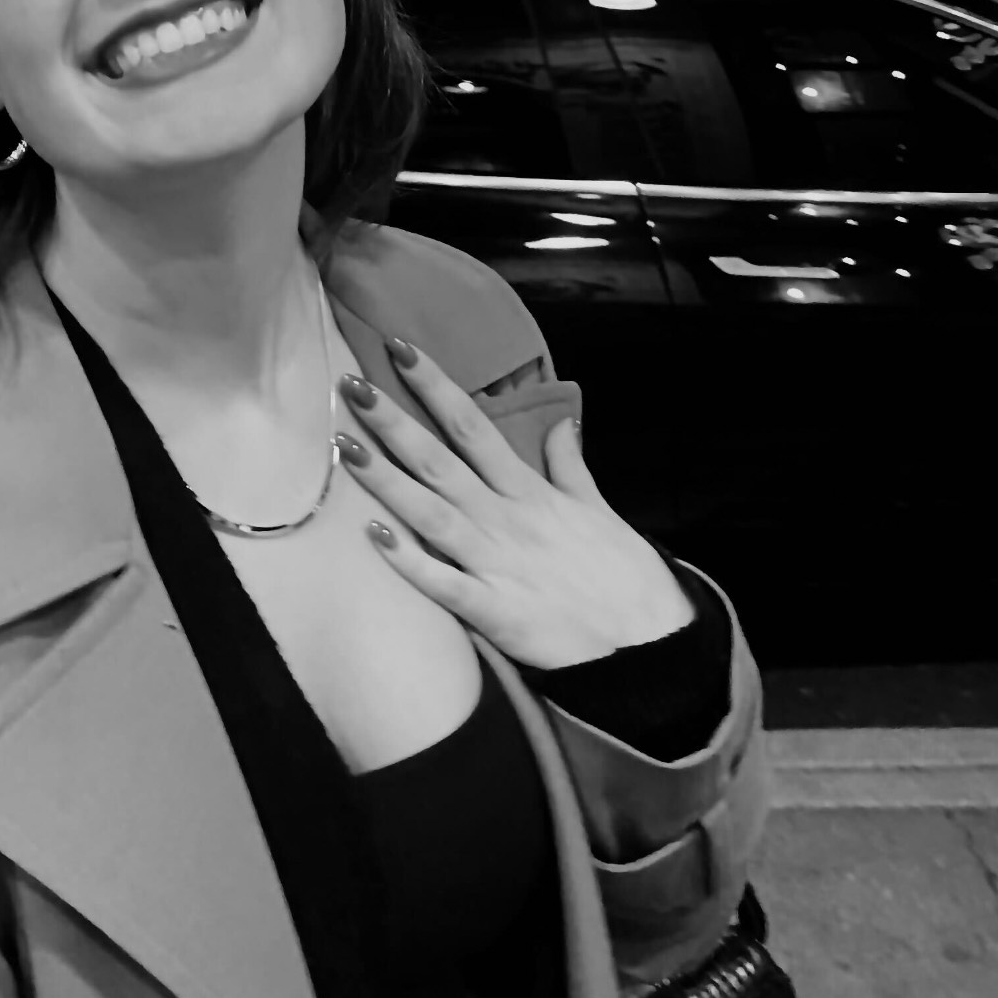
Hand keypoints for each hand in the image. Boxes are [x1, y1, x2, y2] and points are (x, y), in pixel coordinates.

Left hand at [336, 347, 692, 671]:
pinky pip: (444, 584)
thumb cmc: (626, 580)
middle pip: (440, 462)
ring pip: (431, 514)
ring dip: (386, 481)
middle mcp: (506, 520)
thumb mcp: (599, 510)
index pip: (473, 426)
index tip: (398, 348)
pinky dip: (410, 561)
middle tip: (349, 385)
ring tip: (344, 448)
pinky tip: (373, 537)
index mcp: (530, 493)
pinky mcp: (496, 613)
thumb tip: (562, 423)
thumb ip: (571, 466)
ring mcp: (497, 565)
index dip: (435, 386)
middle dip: (393, 422)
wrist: (653, 649)